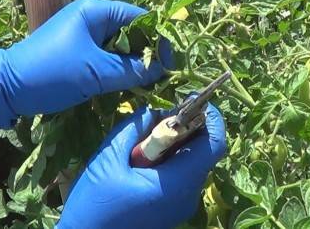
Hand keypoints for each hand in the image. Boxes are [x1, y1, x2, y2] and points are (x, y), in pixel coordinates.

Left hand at [0, 0, 172, 129]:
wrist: (7, 88)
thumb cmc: (52, 72)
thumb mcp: (97, 72)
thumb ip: (133, 70)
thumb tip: (162, 70)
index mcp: (96, 10)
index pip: (141, 18)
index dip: (159, 40)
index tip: (170, 63)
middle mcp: (93, 16)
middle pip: (134, 31)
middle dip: (148, 52)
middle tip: (161, 76)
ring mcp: (86, 32)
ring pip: (123, 45)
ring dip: (135, 63)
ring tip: (149, 82)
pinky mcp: (81, 49)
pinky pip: (110, 54)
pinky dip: (121, 68)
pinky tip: (130, 83)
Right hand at [57, 103, 226, 228]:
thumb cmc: (95, 204)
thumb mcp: (108, 160)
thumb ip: (133, 130)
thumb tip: (152, 110)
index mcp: (177, 182)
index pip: (214, 144)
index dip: (212, 118)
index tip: (195, 99)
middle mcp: (188, 194)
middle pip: (204, 151)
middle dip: (189, 127)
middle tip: (162, 116)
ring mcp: (182, 204)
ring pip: (192, 162)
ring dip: (177, 143)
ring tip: (147, 138)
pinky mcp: (173, 209)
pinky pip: (181, 175)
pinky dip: (171, 159)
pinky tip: (144, 159)